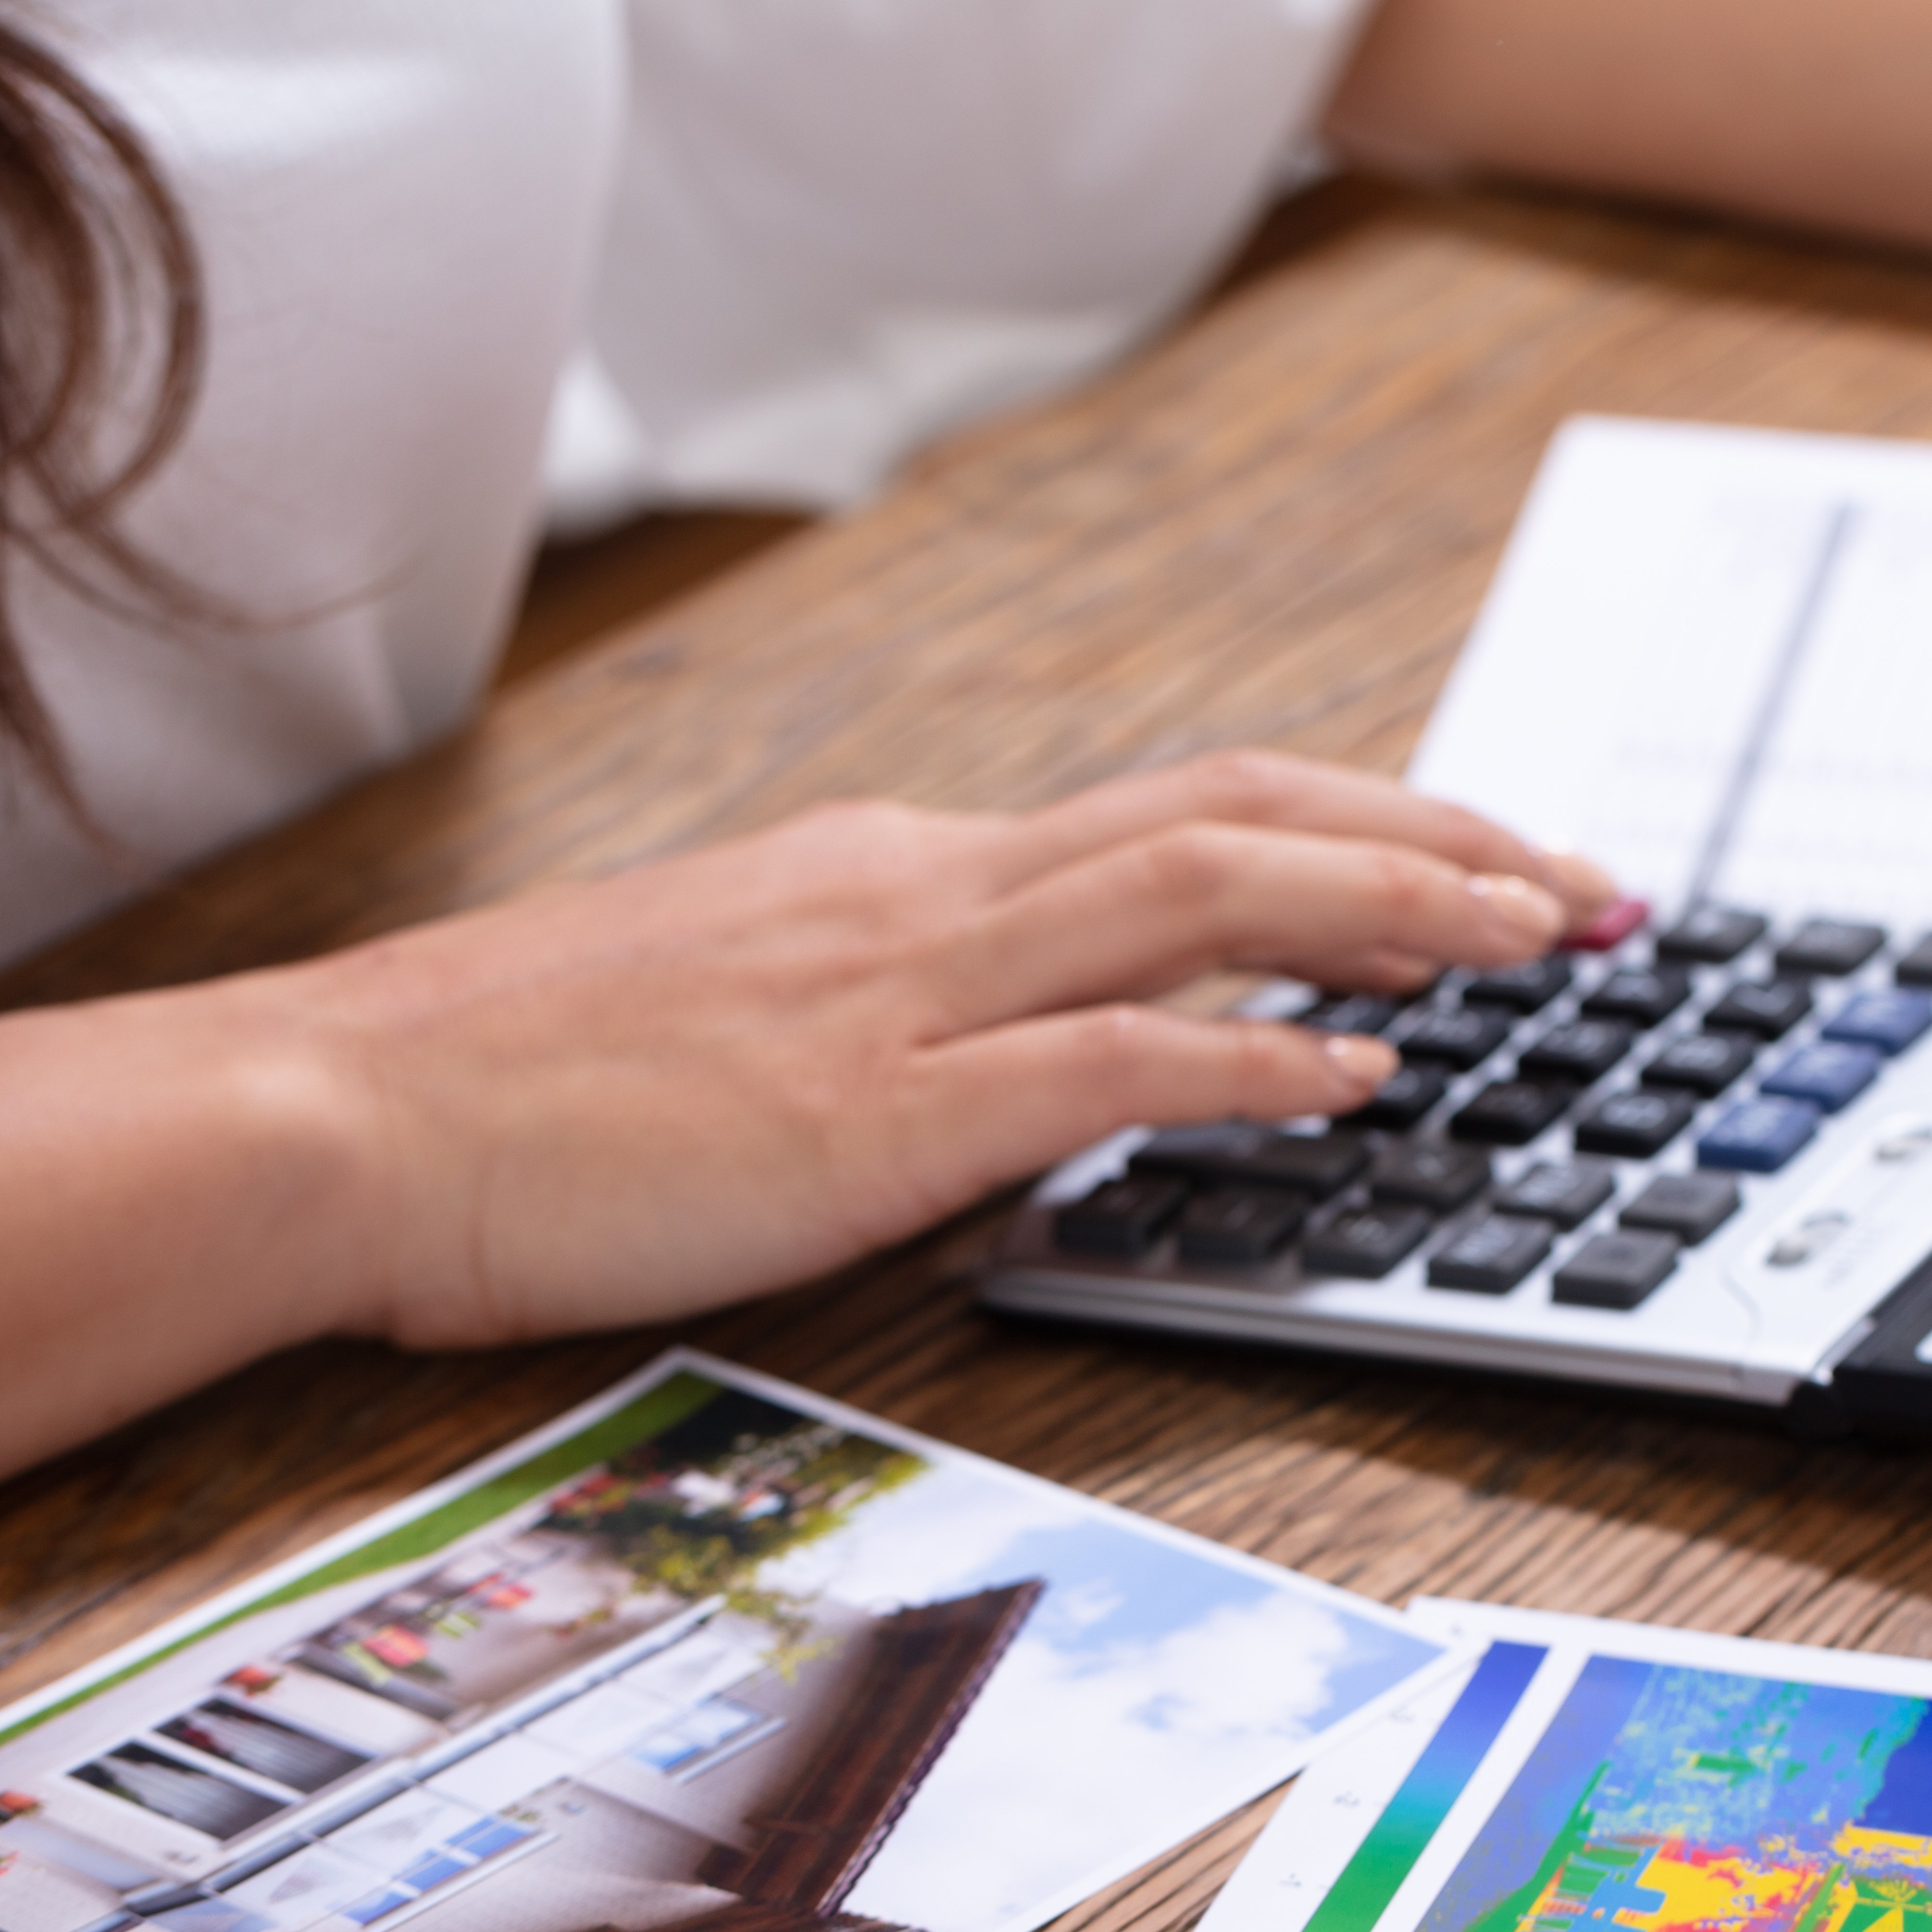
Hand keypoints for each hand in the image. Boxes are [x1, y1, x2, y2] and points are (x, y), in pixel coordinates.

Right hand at [278, 752, 1610, 1344]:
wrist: (339, 1116)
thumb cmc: (520, 1084)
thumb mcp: (749, 1007)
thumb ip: (909, 1006)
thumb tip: (1052, 1041)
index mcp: (906, 874)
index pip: (1193, 815)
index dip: (1369, 828)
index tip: (1494, 864)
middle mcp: (928, 894)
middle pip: (1247, 818)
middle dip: (1444, 839)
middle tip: (1592, 887)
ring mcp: (902, 994)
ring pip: (1209, 896)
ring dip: (1399, 909)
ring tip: (1540, 937)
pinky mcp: (869, 1113)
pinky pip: (1103, 1055)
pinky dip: (1251, 1053)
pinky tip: (1364, 1071)